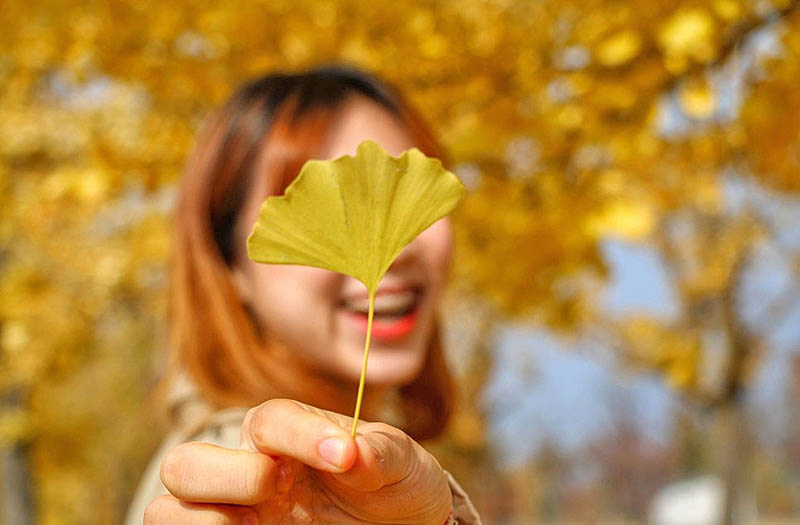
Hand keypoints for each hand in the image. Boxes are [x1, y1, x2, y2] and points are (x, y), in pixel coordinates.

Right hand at [144, 399, 452, 523]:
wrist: (402, 523)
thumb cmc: (392, 483)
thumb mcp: (399, 462)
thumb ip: (379, 452)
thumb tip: (354, 453)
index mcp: (286, 434)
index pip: (269, 421)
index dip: (300, 434)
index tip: (345, 456)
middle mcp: (250, 472)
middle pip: (185, 464)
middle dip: (227, 475)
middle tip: (278, 486)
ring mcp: (238, 514)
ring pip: (166, 511)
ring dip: (199, 519)